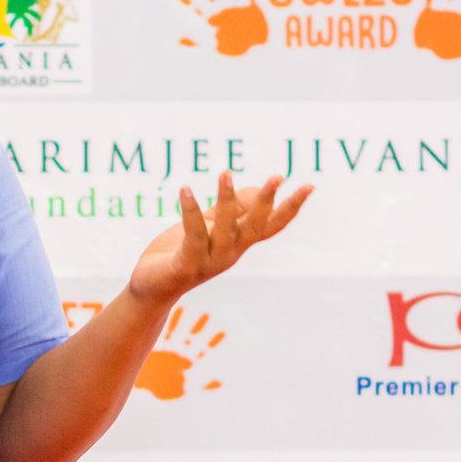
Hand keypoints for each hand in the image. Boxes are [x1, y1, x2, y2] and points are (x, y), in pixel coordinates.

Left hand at [128, 172, 310, 305]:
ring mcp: (210, 261)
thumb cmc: (180, 253)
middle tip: (277, 177)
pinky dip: (190, 211)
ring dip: (226, 200)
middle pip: (254, 227)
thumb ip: (231, 210)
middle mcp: (229, 254)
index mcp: (237, 244)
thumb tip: (258, 190)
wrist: (151, 289)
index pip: (270, 226)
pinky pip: (193, 236)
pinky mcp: (186, 265)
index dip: (290, 208)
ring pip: (224, 229)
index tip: (310, 186)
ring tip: (225, 172)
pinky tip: (185, 190)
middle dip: (266, 202)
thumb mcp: (209, 227)